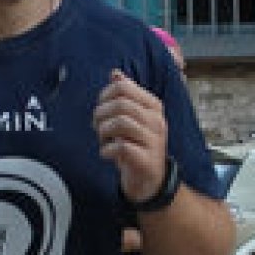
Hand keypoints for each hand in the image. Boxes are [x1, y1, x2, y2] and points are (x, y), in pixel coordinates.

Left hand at [94, 69, 167, 204]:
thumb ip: (125, 95)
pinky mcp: (146, 160)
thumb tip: (115, 73)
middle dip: (101, 115)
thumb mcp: (132, 117)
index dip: (104, 96)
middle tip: (97, 127)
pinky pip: (121, 147)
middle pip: (120, 104)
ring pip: (120, 123)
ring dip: (103, 132)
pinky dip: (106, 151)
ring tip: (103, 140)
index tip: (101, 109)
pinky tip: (107, 154)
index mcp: (153, 106)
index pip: (123, 87)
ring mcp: (153, 141)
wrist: (149, 180)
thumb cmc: (137, 145)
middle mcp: (156, 120)